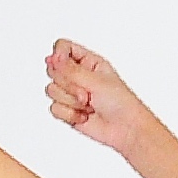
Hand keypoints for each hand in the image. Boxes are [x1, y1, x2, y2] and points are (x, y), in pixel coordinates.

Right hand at [43, 39, 156, 158]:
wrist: (126, 130)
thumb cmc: (121, 103)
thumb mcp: (97, 81)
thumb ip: (71, 70)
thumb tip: (53, 58)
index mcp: (88, 62)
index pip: (63, 47)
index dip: (58, 55)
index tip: (61, 64)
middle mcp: (78, 75)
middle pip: (53, 70)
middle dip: (69, 85)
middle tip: (87, 94)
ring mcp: (71, 93)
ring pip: (51, 90)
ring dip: (70, 101)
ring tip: (88, 105)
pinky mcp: (68, 110)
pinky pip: (54, 108)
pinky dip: (70, 114)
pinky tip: (84, 116)